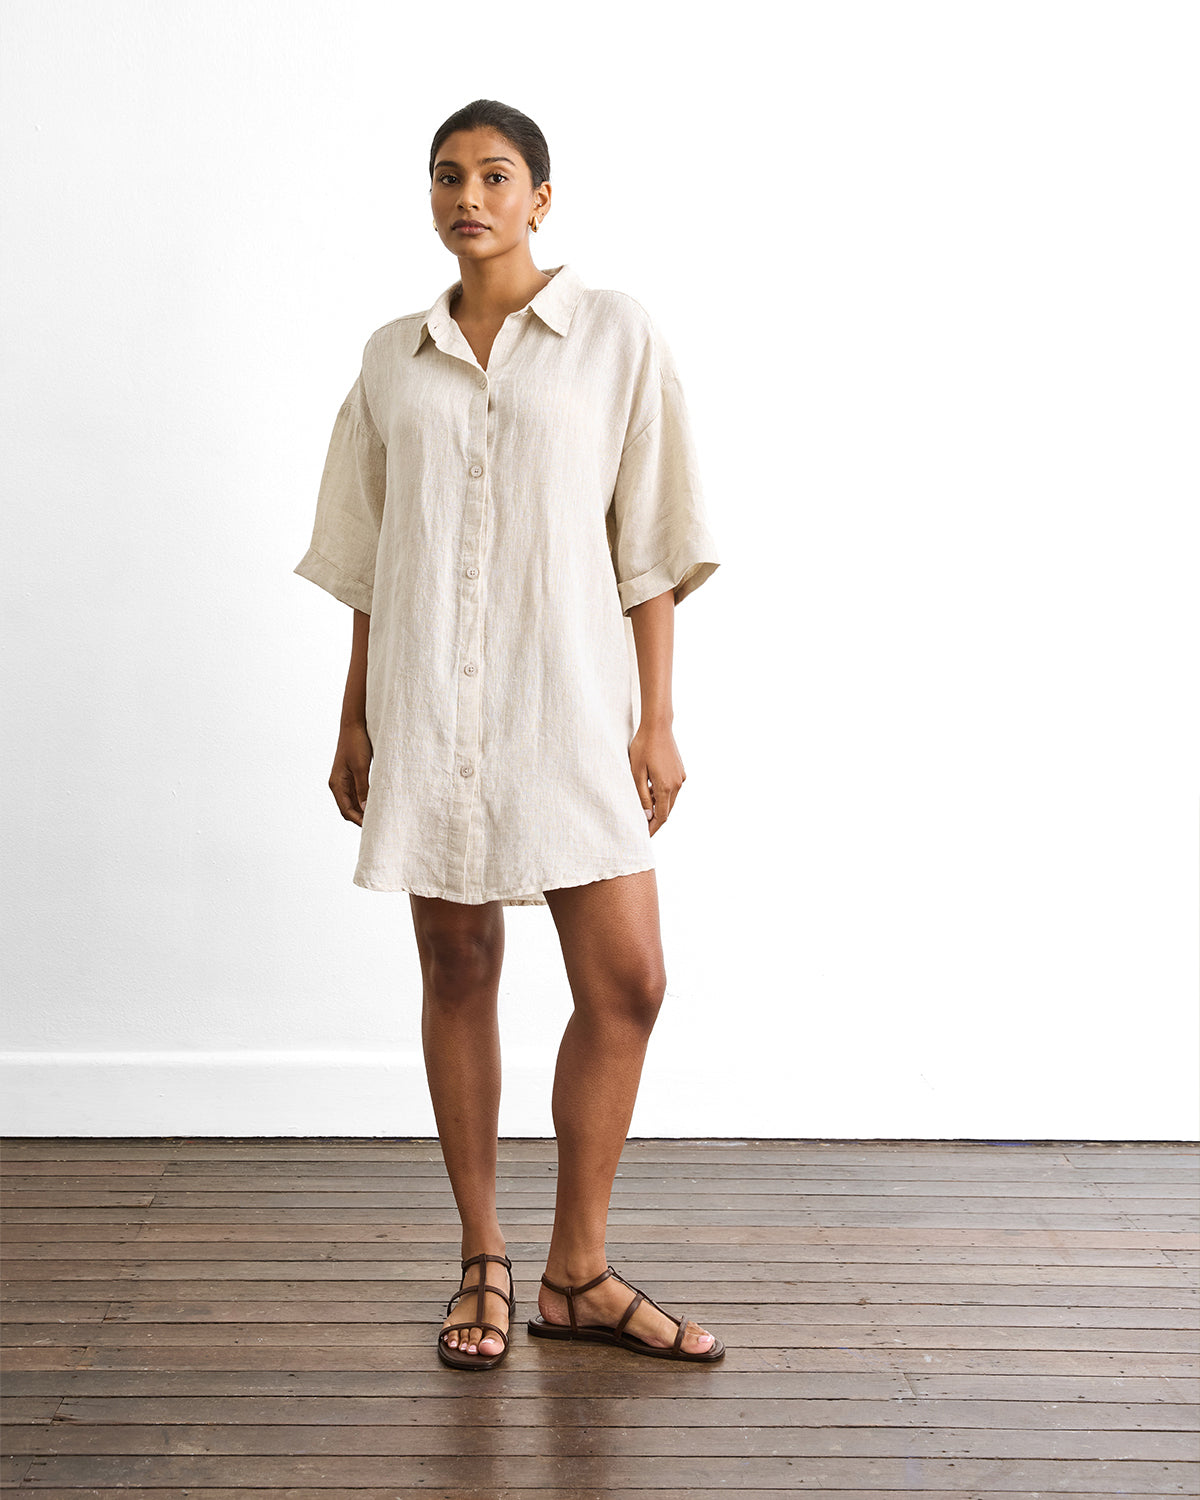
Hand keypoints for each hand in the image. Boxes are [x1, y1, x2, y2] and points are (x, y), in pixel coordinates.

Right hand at [330, 722, 372, 825]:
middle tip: (379, 825)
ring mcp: (345, 780)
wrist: (355, 725)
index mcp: (336, 784)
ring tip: (380, 816)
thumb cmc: (356, 743)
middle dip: (361, 818)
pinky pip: (359, 793)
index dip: (358, 820)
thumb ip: (363, 788)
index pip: (346, 810)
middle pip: (349, 809)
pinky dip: (367, 800)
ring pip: (354, 802)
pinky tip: (378, 803)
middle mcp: (339, 784)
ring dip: (365, 810)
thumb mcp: (361, 767)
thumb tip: (365, 809)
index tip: (372, 827)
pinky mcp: (353, 775)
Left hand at [629, 722, 684, 836]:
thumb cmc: (643, 747)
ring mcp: (681, 777)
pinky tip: (651, 790)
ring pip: (670, 799)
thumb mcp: (636, 773)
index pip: (661, 816)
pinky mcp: (681, 771)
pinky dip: (662, 794)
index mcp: (666, 787)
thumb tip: (647, 815)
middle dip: (655, 819)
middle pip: (667, 810)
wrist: (658, 726)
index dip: (652, 828)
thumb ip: (642, 796)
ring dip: (658, 805)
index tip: (644, 836)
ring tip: (643, 807)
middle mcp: (677, 784)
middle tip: (642, 826)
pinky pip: (672, 789)